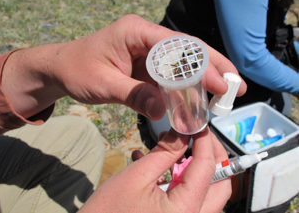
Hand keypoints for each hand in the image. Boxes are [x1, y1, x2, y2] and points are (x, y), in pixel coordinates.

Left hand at [2, 14, 245, 119]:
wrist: (61, 69)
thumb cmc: (76, 71)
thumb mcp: (102, 84)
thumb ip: (134, 95)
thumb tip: (164, 110)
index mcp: (135, 32)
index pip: (176, 46)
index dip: (201, 65)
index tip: (221, 84)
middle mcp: (145, 37)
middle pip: (186, 51)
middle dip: (212, 67)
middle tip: (235, 86)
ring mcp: (146, 51)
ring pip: (181, 63)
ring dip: (201, 79)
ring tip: (224, 93)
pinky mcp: (145, 65)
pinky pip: (169, 75)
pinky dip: (184, 87)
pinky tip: (197, 98)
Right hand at [78, 128, 231, 212]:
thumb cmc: (108, 212)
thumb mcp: (136, 177)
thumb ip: (164, 153)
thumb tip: (182, 132)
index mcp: (185, 211)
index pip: (207, 168)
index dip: (205, 141)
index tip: (199, 125)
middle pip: (220, 185)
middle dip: (213, 157)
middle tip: (199, 137)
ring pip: (210, 194)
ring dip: (198, 168)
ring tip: (177, 150)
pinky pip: (193, 201)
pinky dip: (184, 182)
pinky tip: (162, 169)